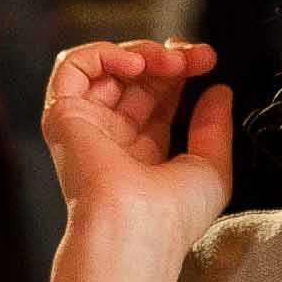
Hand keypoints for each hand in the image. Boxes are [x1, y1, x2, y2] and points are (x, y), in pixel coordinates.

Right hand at [40, 39, 232, 254]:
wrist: (137, 229)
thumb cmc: (174, 215)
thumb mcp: (212, 167)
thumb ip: (215, 127)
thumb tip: (218, 90)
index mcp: (143, 152)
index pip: (158, 96)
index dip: (180, 71)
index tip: (207, 60)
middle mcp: (113, 137)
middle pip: (135, 77)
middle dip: (168, 58)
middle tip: (196, 56)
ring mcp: (87, 125)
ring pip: (105, 67)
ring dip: (141, 52)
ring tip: (169, 62)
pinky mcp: (63, 115)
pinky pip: (72, 66)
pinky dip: (103, 53)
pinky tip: (135, 64)